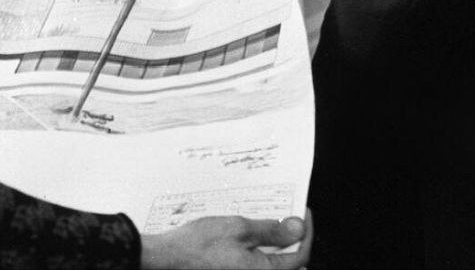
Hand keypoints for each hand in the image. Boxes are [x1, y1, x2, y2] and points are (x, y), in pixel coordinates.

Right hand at [140, 214, 310, 269]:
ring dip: (275, 242)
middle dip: (292, 237)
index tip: (303, 213)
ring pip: (273, 261)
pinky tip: (250, 232)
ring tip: (267, 219)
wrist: (169, 259)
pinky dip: (260, 247)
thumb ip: (271, 230)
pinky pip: (257, 262)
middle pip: (289, 260)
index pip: (300, 254)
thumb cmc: (199, 245)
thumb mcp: (238, 228)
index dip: (304, 232)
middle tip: (287, 214)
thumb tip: (297, 228)